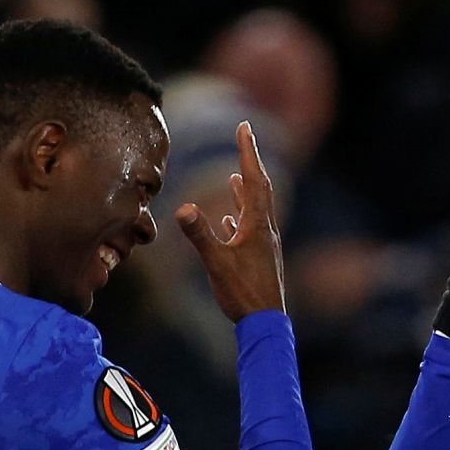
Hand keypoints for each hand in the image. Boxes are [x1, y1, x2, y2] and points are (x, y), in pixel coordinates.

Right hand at [176, 121, 285, 322]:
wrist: (266, 323)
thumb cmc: (243, 294)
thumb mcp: (217, 263)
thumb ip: (200, 235)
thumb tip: (183, 207)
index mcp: (258, 225)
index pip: (254, 180)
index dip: (248, 152)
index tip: (245, 126)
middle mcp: (266, 230)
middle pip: (260, 188)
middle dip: (250, 162)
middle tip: (246, 138)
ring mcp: (264, 244)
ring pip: (256, 209)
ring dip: (246, 190)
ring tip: (236, 176)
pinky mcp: (260, 258)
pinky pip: (251, 230)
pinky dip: (242, 217)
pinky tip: (232, 221)